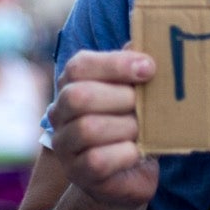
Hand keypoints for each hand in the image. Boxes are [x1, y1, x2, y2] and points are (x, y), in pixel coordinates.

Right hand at [47, 49, 158, 209]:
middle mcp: (60, 114)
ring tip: (141, 129)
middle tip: (142, 104)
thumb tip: (145, 36)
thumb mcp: (134, 93)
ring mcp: (65, 146)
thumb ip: (134, 67)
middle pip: (77, 96)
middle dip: (119, 97)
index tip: (149, 68)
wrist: (128, 173)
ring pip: (88, 129)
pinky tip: (136, 151)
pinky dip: (124, 153)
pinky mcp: (78, 174)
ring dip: (125, 127)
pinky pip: (97, 160)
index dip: (115, 63)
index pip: (79, 66)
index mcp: (71, 85)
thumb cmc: (131, 124)